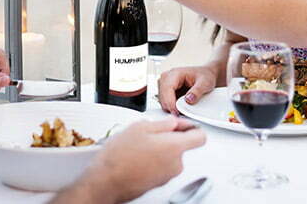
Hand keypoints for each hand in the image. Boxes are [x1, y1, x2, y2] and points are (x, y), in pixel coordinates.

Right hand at [75, 118, 205, 203]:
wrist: (106, 181)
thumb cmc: (120, 156)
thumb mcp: (140, 127)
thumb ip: (163, 123)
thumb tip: (173, 123)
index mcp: (175, 147)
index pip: (200, 137)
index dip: (192, 127)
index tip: (183, 125)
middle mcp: (175, 164)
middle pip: (181, 146)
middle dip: (168, 138)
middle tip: (150, 133)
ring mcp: (167, 176)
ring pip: (169, 157)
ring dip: (158, 149)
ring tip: (138, 145)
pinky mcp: (157, 184)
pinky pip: (160, 167)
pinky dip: (152, 160)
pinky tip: (136, 157)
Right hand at [158, 65, 216, 114]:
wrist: (205, 75)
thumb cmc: (204, 76)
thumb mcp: (205, 82)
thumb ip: (197, 91)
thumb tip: (188, 100)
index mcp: (175, 73)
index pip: (167, 89)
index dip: (170, 102)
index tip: (176, 113)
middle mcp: (166, 78)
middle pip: (162, 97)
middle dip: (170, 108)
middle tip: (182, 115)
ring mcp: (164, 85)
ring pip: (162, 101)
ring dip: (171, 108)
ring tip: (183, 111)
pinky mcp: (165, 92)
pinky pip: (165, 103)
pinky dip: (171, 108)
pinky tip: (180, 109)